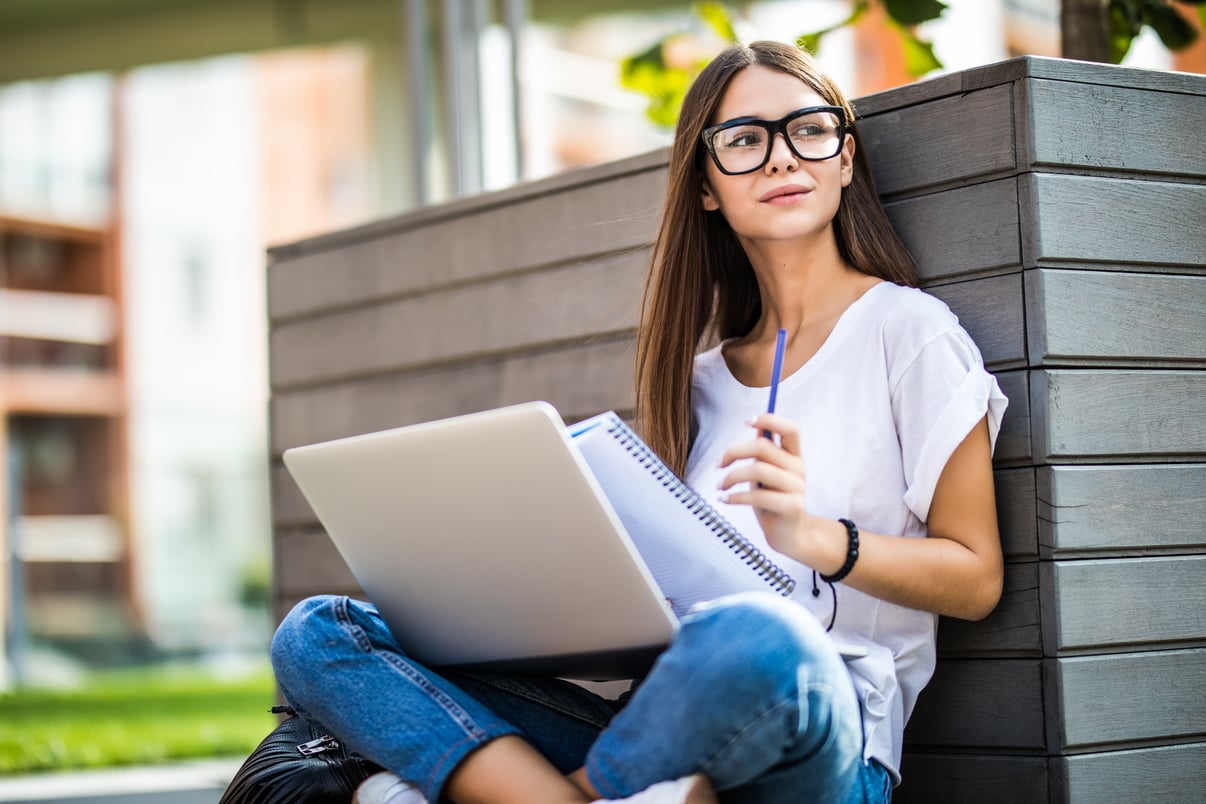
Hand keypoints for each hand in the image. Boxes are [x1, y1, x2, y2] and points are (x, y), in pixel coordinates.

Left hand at [716, 413, 823, 562]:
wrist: (788, 535)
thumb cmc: (772, 501)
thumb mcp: (766, 473)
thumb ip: (763, 452)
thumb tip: (754, 424)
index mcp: (794, 456)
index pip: (790, 428)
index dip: (769, 419)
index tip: (746, 422)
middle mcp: (798, 468)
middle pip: (762, 446)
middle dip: (733, 452)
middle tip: (718, 464)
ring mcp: (797, 487)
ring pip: (757, 469)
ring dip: (731, 477)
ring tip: (720, 486)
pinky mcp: (791, 506)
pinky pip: (757, 496)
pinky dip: (735, 496)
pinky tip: (725, 499)